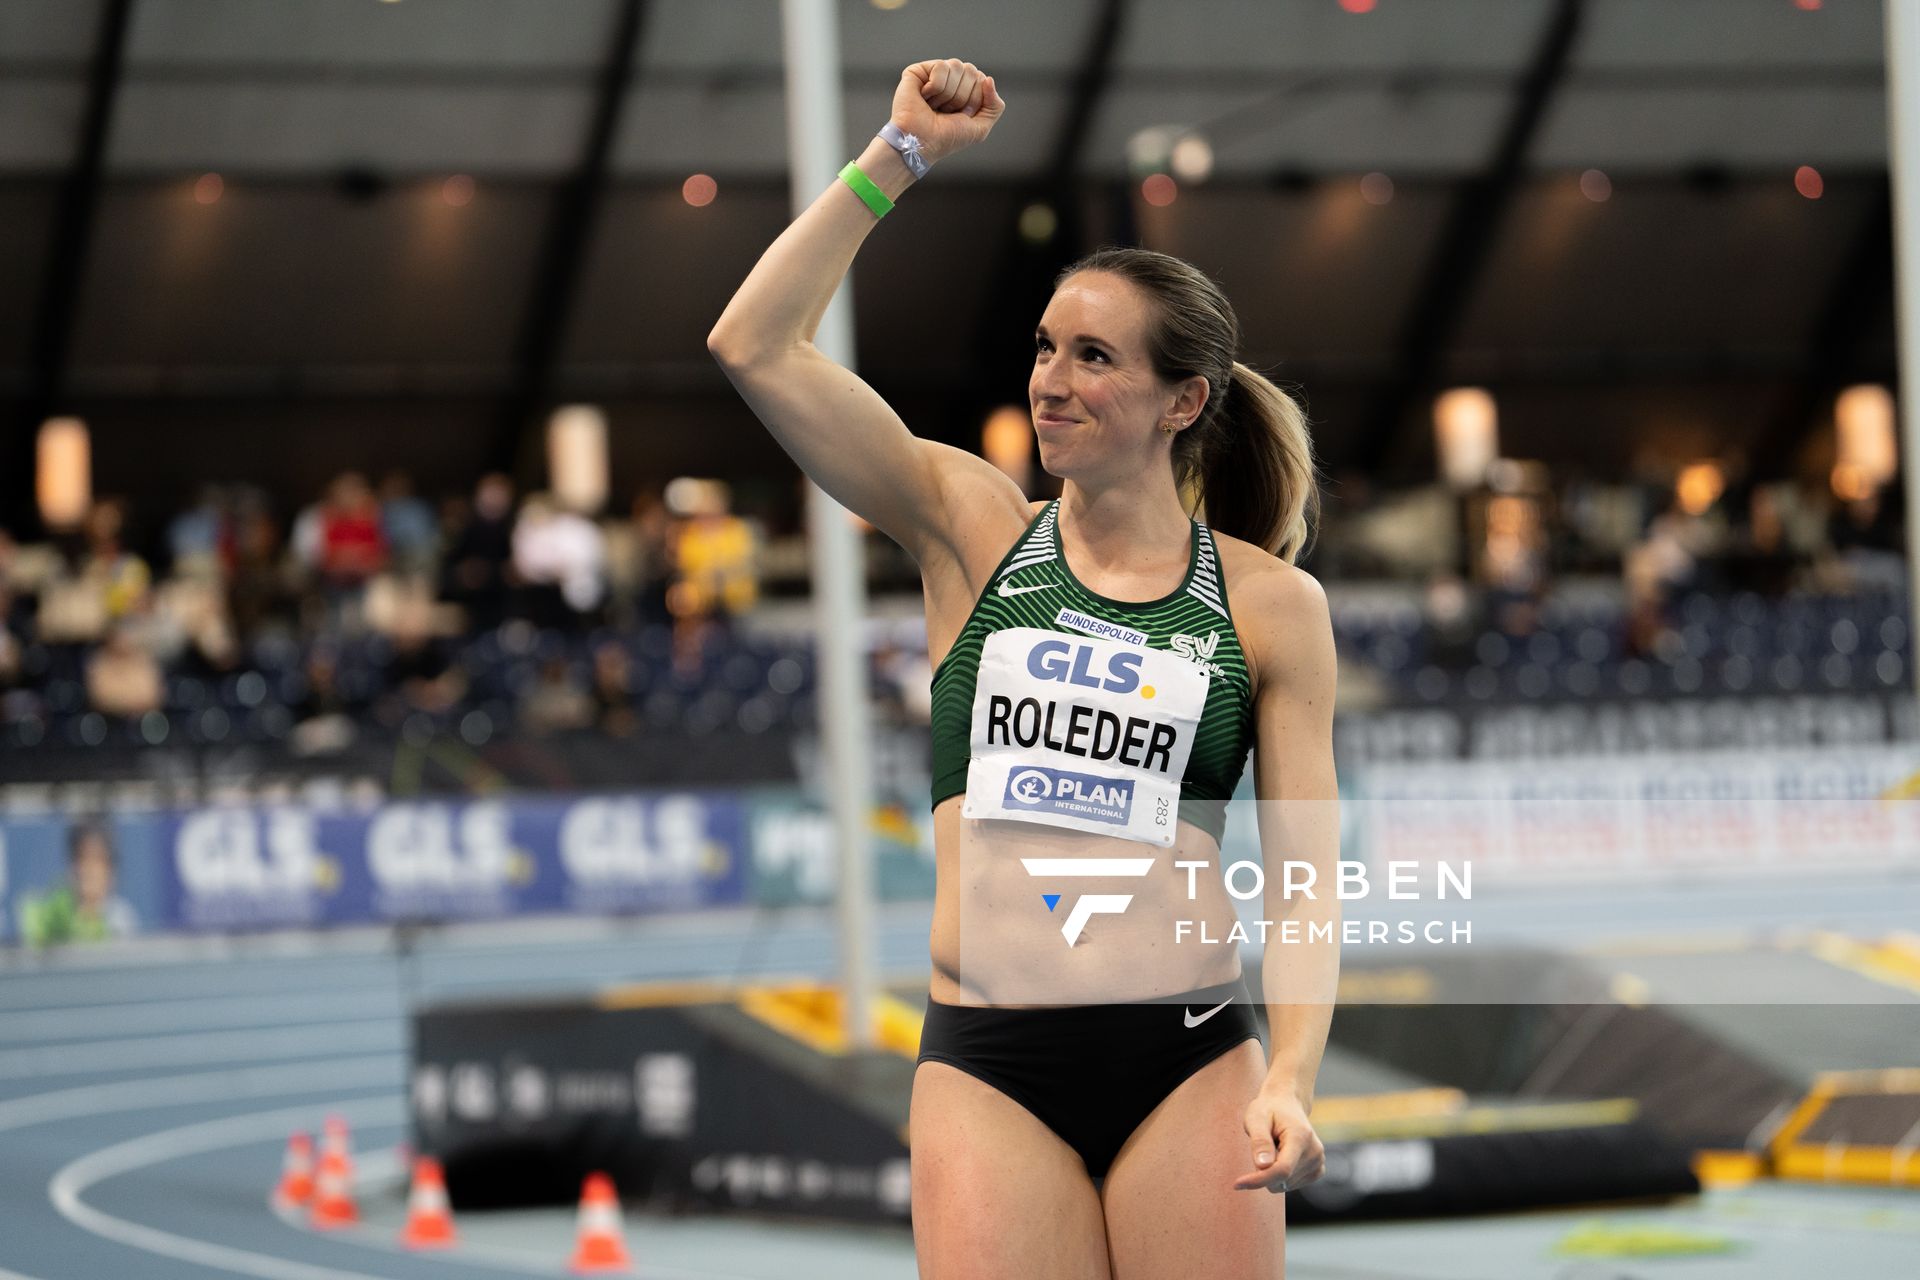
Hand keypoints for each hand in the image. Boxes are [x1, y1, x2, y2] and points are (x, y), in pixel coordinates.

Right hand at [890, 58, 1004, 165]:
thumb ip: (995, 106)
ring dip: (948, 94)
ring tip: (934, 106)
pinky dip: (936, 87)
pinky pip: (941, 66)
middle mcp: (950, 79)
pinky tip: (924, 97)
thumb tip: (988, 79)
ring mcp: (934, 74)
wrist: (922, 143)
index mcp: (965, 90)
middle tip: (946, 112)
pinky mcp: (918, 71)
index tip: (960, 116)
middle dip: (962, 97)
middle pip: (971, 71)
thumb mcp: (980, 128)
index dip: (974, 100)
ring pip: (956, 66)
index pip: (981, 79)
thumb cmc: (947, 138)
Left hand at [1234, 1087, 1324, 1193]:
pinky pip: (1290, 1186)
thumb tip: (1263, 1166)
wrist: (1287, 1104)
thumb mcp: (1257, 1118)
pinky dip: (1280, 1175)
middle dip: (1263, 1169)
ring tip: (1274, 1147)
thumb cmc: (1269, 1110)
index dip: (1259, 1180)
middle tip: (1262, 1146)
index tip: (1237, 1184)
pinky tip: (1281, 1155)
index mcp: (1301, 1137)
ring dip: (1271, 1171)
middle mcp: (1315, 1152)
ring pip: (1283, 1185)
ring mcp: (1318, 1162)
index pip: (1282, 1169)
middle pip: (1281, 1179)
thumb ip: (1260, 1142)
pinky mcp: (1317, 1171)